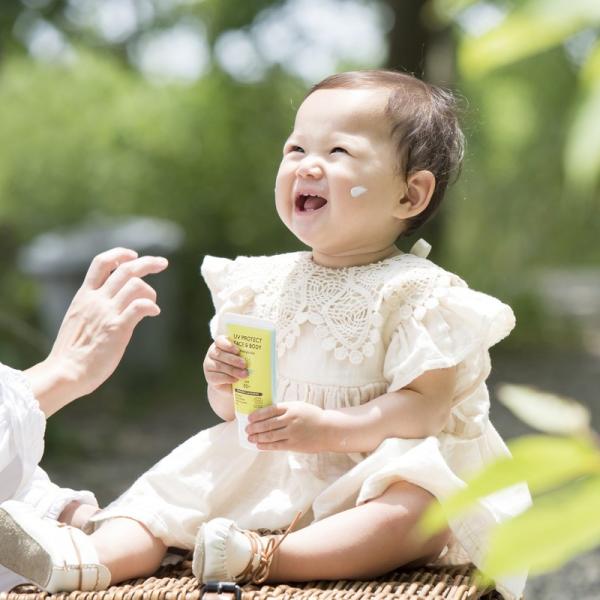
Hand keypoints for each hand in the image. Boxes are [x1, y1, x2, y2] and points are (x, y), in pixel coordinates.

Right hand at [26, 247, 167, 415]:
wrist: (65, 372)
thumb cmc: (72, 352)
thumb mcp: (78, 319)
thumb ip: (94, 307)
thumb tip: (113, 303)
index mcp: (84, 296)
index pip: (101, 263)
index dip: (119, 254)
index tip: (134, 255)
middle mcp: (96, 300)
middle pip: (125, 269)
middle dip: (147, 262)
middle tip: (163, 263)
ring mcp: (107, 313)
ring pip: (135, 285)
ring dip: (150, 291)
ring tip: (152, 304)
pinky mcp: (117, 328)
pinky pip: (139, 307)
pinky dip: (151, 306)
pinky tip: (154, 313)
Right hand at [203, 335, 247, 395]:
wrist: (230, 384)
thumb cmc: (238, 367)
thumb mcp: (241, 358)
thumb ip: (245, 354)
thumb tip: (260, 355)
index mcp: (221, 345)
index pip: (220, 340)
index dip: (227, 344)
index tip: (237, 350)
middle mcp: (213, 353)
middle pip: (219, 354)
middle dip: (233, 359)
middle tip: (244, 364)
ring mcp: (209, 365)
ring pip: (218, 366)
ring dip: (232, 370)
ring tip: (244, 374)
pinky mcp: (209, 377)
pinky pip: (216, 377)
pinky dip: (227, 378)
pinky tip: (235, 380)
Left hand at [246, 402, 326, 452]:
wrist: (328, 429)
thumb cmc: (312, 416)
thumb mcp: (299, 406)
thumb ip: (285, 409)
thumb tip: (266, 413)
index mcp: (291, 408)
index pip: (269, 410)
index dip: (257, 415)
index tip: (249, 418)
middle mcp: (290, 419)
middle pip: (267, 424)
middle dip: (254, 427)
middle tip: (247, 429)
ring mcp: (292, 433)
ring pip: (270, 436)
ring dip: (257, 437)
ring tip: (250, 438)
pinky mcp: (294, 444)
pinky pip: (277, 445)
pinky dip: (266, 446)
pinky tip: (259, 445)